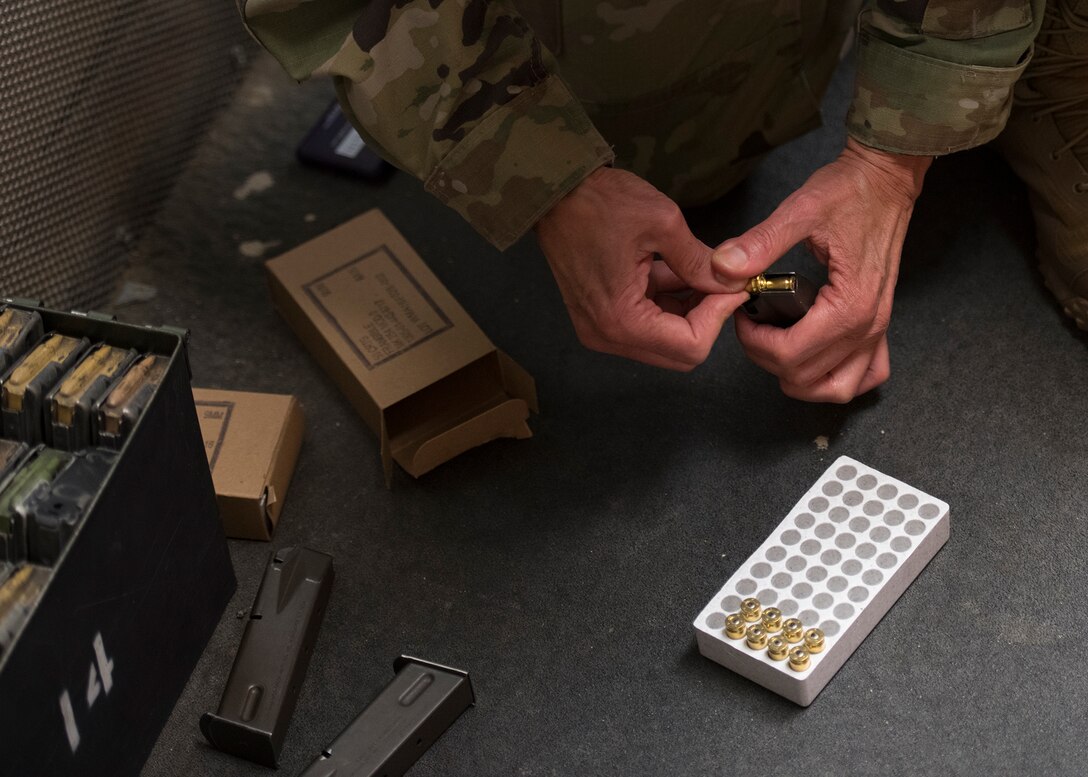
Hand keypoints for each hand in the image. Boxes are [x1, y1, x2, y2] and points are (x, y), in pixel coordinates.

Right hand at [535, 167, 747, 370]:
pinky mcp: (600, 317)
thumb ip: (701, 262)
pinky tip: (676, 274)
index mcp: (620, 319)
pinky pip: (646, 326)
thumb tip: (732, 283)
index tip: (734, 286)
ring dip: (688, 313)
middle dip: (706, 320)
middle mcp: (607, 335)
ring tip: (700, 272)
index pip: (690, 346)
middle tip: (721, 283)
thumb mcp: (663, 224)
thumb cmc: (598, 203)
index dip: (719, 316)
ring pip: (665, 342)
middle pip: (678, 354)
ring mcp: (601, 329)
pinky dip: (668, 306)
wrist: (554, 193)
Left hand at [711, 138, 931, 401]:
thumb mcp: (799, 210)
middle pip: (807, 378)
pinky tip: (816, 358)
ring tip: (777, 347)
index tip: (741, 315)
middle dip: (768, 359)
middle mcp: (868, 325)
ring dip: (801, 380)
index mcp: (849, 305)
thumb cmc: (849, 192)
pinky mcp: (879, 324)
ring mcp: (878, 329)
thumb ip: (760, 243)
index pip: (791, 356)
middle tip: (753, 326)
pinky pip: (866, 373)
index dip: (754, 343)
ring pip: (838, 388)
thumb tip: (723, 268)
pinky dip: (838, 377)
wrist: (886, 178)